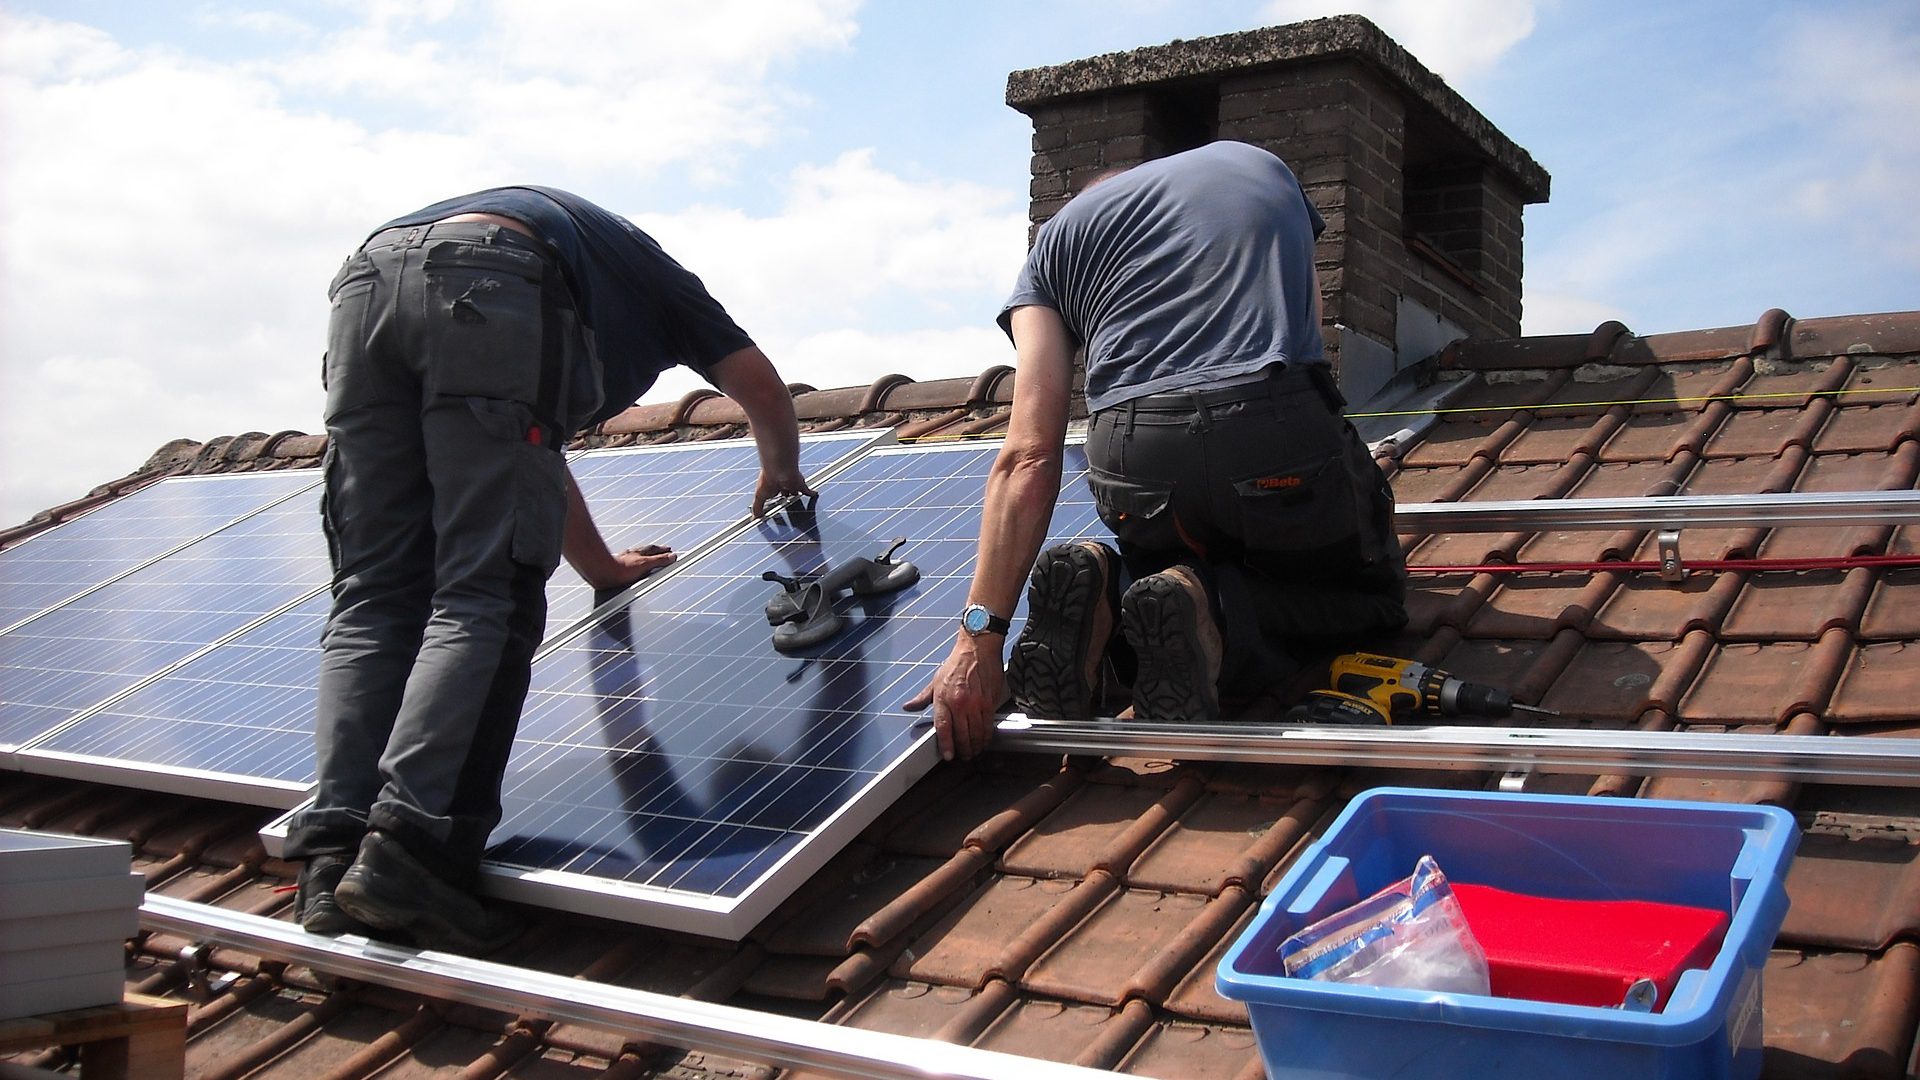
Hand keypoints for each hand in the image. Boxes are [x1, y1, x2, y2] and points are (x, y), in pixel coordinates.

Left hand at [592, 543, 674, 590]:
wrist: (602, 574)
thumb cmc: (621, 570)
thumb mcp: (645, 565)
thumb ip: (659, 561)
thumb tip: (673, 556)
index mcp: (639, 553)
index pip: (654, 549)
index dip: (663, 550)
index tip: (670, 551)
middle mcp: (631, 555)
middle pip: (645, 551)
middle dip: (654, 553)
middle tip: (662, 553)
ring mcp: (623, 561)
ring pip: (635, 557)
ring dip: (642, 558)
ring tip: (647, 560)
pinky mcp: (615, 568)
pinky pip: (627, 565)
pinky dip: (631, 565)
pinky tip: (629, 570)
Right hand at [753, 468, 815, 517]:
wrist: (779, 469)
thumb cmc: (768, 480)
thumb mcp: (760, 497)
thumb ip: (757, 508)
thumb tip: (754, 519)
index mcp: (772, 487)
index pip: (773, 494)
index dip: (774, 499)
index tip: (774, 506)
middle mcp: (782, 485)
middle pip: (786, 492)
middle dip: (787, 495)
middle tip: (788, 501)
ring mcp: (792, 484)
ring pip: (796, 491)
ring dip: (797, 494)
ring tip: (801, 501)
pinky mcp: (801, 485)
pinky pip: (807, 490)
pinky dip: (811, 493)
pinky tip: (815, 495)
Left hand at [903, 636, 1002, 760]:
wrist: (978, 648)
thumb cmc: (957, 663)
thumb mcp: (935, 680)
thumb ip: (922, 698)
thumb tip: (909, 706)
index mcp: (944, 698)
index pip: (943, 728)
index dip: (946, 745)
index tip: (948, 756)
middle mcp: (960, 703)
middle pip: (962, 735)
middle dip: (963, 750)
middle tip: (963, 756)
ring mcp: (977, 704)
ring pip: (977, 733)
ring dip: (975, 746)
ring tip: (973, 751)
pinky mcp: (990, 702)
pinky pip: (988, 725)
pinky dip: (986, 736)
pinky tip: (984, 739)